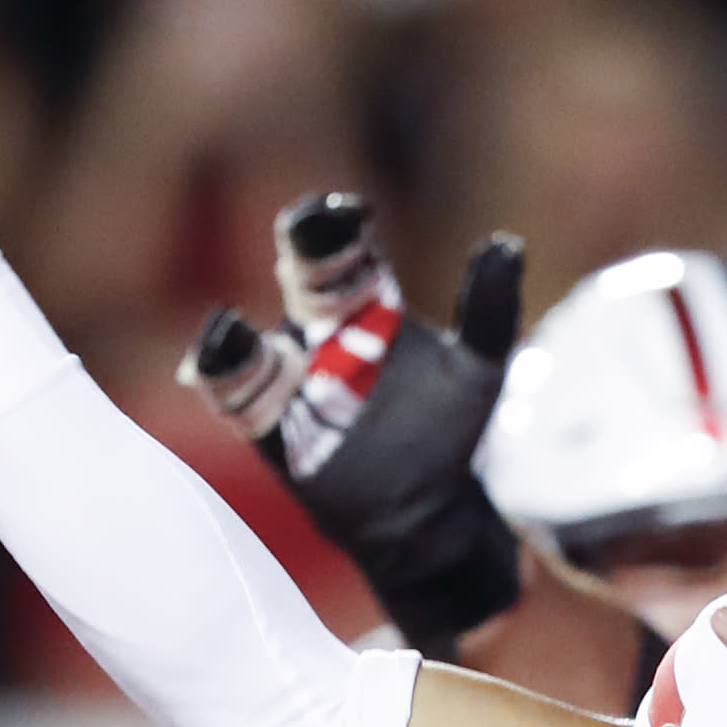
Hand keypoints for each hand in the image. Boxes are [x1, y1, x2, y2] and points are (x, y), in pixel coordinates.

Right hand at [187, 190, 532, 649]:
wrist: (428, 511)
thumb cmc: (449, 432)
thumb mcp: (479, 370)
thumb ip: (489, 310)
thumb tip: (506, 245)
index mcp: (364, 302)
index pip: (342, 250)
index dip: (337, 227)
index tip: (350, 215)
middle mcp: (317, 331)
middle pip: (298, 284)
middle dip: (301, 261)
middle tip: (308, 238)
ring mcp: (289, 380)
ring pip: (255, 344)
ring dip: (243, 336)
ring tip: (237, 329)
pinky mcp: (270, 429)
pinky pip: (235, 398)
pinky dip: (221, 377)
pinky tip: (220, 358)